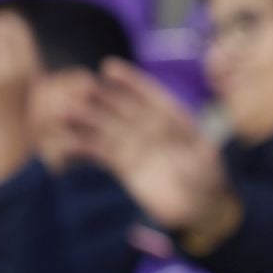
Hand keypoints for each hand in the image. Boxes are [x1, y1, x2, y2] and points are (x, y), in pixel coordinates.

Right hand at [69, 59, 236, 239]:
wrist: (198, 205)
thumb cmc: (209, 180)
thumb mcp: (208, 164)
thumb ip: (197, 155)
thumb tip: (194, 151)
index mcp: (173, 118)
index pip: (149, 95)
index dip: (130, 81)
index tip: (108, 67)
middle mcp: (151, 127)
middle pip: (122, 108)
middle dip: (102, 96)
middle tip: (79, 85)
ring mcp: (135, 144)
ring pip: (106, 128)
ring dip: (86, 120)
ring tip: (64, 112)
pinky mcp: (123, 164)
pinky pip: (100, 153)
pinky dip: (82, 148)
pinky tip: (64, 146)